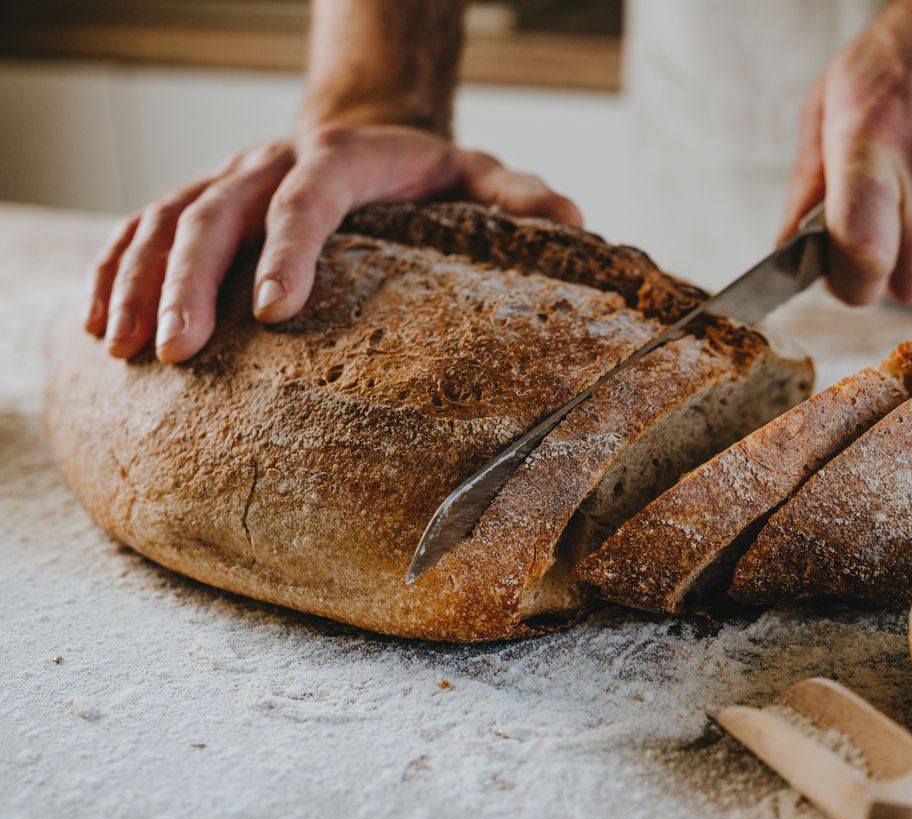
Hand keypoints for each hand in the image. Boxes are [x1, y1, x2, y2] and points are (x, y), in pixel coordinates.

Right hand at [84, 124, 581, 362]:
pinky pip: (139, 226)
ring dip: (137, 281)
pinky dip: (114, 271)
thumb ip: (519, 201)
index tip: (273, 311)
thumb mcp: (480, 177)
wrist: (368, 133)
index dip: (289, 247)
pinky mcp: (200, 198)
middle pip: (218, 210)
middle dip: (191, 281)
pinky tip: (98, 327)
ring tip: (122, 351)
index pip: (310, 195)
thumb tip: (576, 222)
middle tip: (179, 355)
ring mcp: (229, 177)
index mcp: (345, 158)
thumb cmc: (429, 174)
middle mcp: (274, 159)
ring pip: (165, 217)